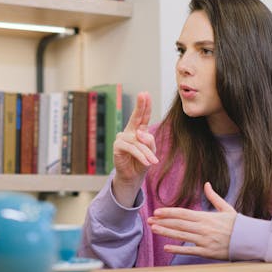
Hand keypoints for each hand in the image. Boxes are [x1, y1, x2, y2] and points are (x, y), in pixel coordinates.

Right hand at [112, 92, 157, 206]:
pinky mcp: (118, 146)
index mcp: (138, 131)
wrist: (132, 177)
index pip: (142, 117)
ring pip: (139, 141)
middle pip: (136, 118)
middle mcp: (129, 132)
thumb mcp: (151, 151)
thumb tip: (140, 133)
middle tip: (143, 94)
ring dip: (147, 153)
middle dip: (140, 106)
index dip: (144, 106)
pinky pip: (132, 148)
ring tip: (153, 162)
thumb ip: (149, 141)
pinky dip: (141, 156)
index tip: (145, 94)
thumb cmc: (142, 163)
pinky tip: (147, 162)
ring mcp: (122, 138)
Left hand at [147, 182, 237, 259]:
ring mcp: (205, 240)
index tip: (157, 211)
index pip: (183, 213)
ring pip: (181, 236)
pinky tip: (166, 247)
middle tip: (149, 220)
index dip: (168, 212)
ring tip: (153, 229)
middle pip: (178, 224)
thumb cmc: (237, 224)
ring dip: (166, 232)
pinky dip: (178, 249)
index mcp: (206, 217)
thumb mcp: (226, 208)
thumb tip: (206, 184)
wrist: (251, 240)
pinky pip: (190, 250)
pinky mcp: (208, 252)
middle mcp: (203, 228)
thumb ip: (213, 196)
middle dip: (163, 221)